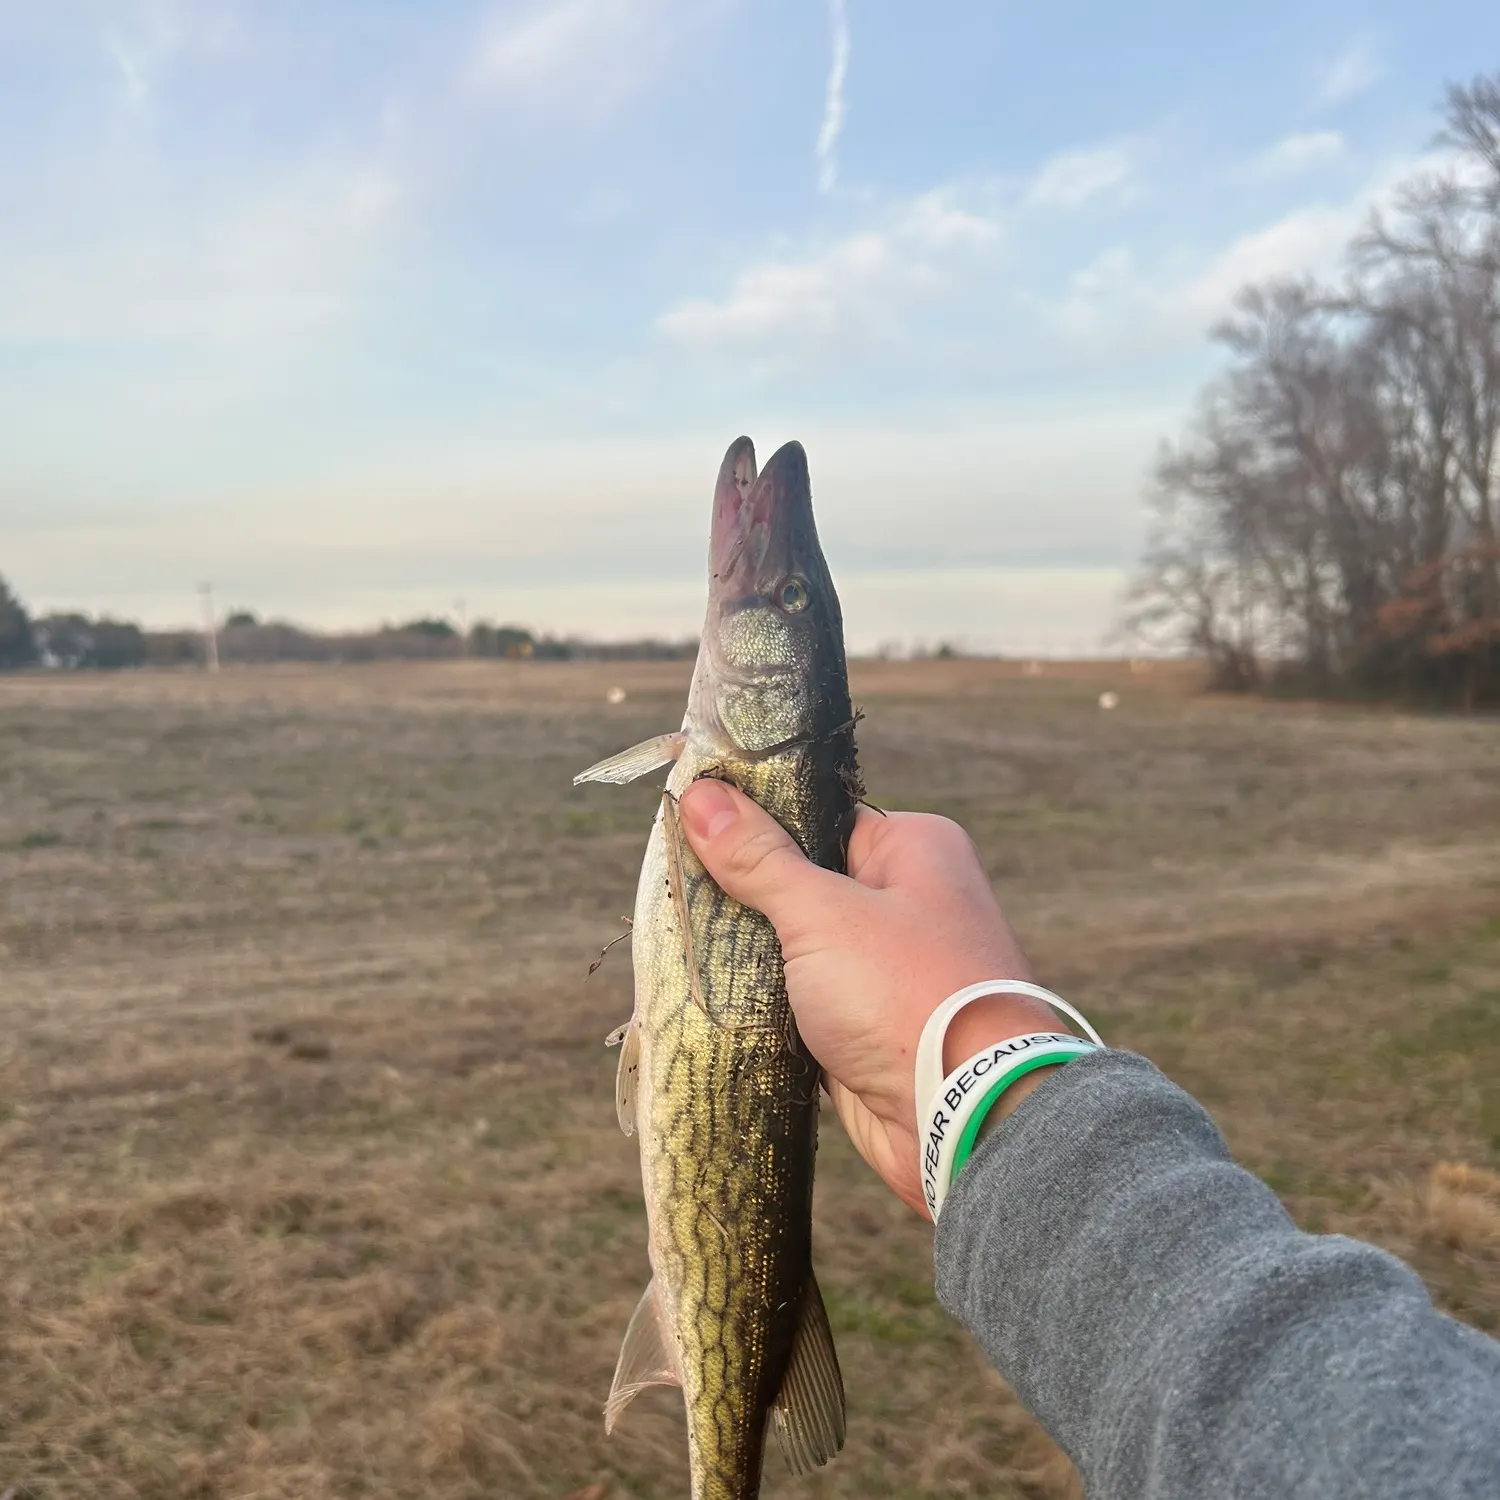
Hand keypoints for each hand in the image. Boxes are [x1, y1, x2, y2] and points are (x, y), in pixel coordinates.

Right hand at [677, 778, 1062, 1217]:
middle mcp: (908, 899)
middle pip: (802, 881)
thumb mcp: (822, 913)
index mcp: (914, 848)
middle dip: (744, 896)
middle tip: (672, 887)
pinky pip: (803, 1001)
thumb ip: (758, 857)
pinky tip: (712, 997)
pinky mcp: (868, 1025)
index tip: (684, 820)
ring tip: (680, 943)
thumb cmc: (907, 994)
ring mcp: (888, 966)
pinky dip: (767, 1005)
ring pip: (797, 947)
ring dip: (751, 957)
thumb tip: (700, 793)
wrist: (965, 1120)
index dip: (752, 821)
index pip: (816, 815)